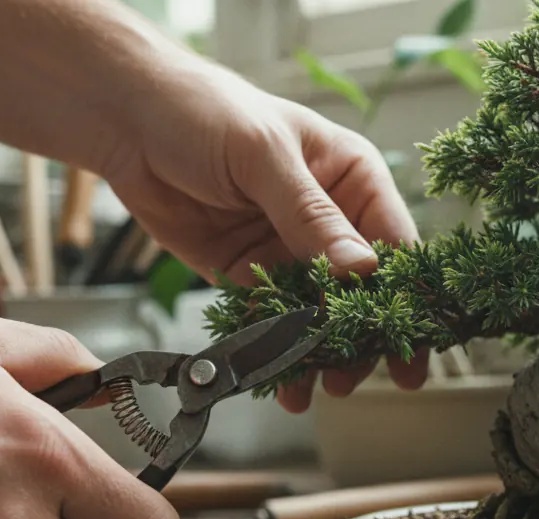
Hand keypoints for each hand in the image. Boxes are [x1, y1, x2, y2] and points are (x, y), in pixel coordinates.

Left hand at [98, 57, 429, 412]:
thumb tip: (362, 270)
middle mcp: (328, 219)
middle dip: (362, 336)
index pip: (392, 242)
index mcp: (352, 178)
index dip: (404, 294)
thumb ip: (310, 215)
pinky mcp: (248, 273)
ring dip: (320, 353)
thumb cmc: (205, 111)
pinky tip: (279, 381)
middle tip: (357, 375)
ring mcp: (288, 250)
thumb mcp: (264, 156)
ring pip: (317, 314)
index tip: (410, 340)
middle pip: (360, 291)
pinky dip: (274, 352)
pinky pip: (269, 321)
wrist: (128, 121)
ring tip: (320, 387)